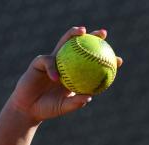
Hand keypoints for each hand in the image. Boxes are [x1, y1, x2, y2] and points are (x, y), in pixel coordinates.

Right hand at [6, 26, 124, 122]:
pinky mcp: (39, 62)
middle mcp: (66, 64)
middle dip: (93, 37)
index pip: (92, 64)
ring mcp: (53, 61)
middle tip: (104, 33)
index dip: (105, 60)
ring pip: (64, 43)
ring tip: (82, 31)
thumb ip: (76, 102)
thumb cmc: (49, 108)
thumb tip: (89, 97)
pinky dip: (53, 69)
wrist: (29, 108)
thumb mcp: (65, 107)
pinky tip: (56, 77)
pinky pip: (48, 61)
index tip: (119, 60)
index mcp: (76, 74)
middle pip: (80, 46)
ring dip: (72, 35)